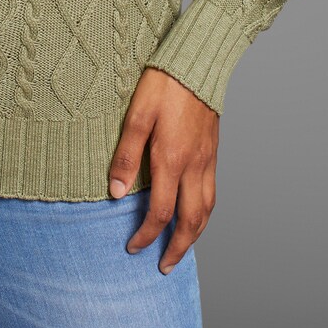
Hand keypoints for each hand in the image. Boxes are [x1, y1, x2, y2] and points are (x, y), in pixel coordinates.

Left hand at [109, 67, 218, 274]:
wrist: (197, 61)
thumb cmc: (163, 84)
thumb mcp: (136, 115)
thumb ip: (126, 155)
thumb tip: (115, 193)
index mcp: (171, 159)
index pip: (160, 212)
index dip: (146, 235)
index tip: (133, 248)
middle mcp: (193, 165)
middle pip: (190, 221)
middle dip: (178, 248)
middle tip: (165, 266)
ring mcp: (207, 159)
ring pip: (207, 209)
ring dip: (195, 234)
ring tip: (183, 248)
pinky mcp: (213, 150)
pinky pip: (213, 192)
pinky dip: (205, 212)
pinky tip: (196, 212)